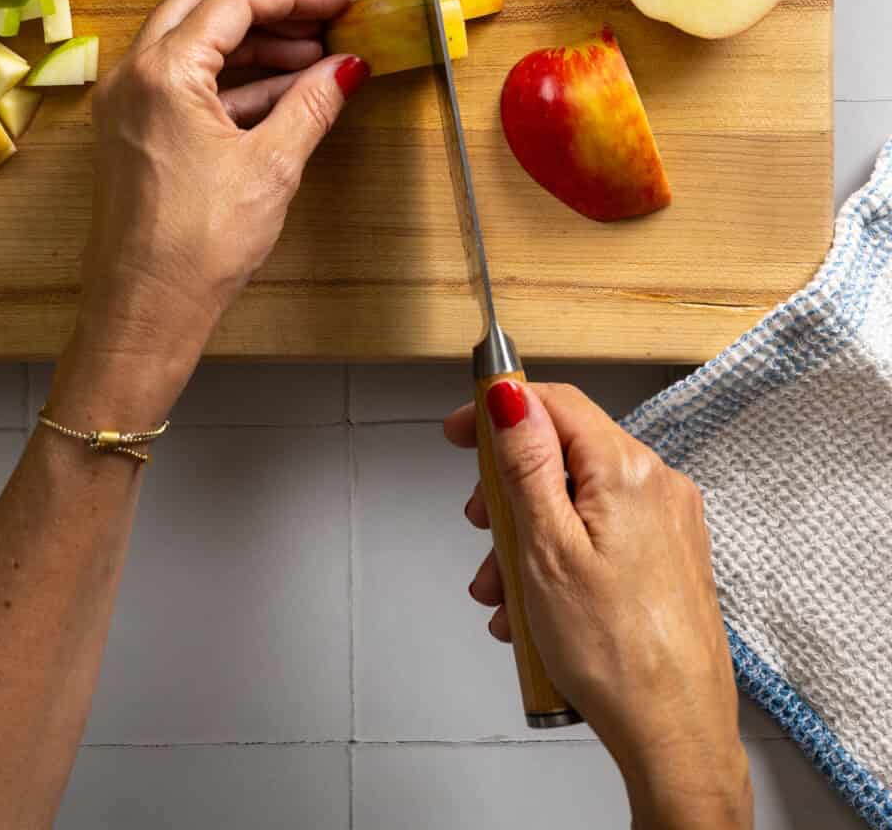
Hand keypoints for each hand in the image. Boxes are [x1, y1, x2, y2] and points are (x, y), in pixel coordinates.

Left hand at [51, 0, 368, 424]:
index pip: (233, 1)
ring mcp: (127, 104)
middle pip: (204, 9)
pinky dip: (231, 82)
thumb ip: (311, 104)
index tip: (340, 1)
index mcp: (162, 72)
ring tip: (314, 62)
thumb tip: (349, 66)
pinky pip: (183, 85)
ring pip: (192, 45)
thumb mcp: (271, 167)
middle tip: (324, 25)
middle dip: (268, 12)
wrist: (143, 313)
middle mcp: (132, 76)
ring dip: (251, 47)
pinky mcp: (132, 133)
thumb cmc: (199, 245)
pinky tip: (282, 96)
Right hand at [445, 383, 751, 829]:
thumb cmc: (614, 653)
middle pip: (564, 456)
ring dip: (528, 540)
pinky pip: (603, 537)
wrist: (677, 736)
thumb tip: (509, 396)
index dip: (500, 410)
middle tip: (482, 533)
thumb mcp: (546, 548)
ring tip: (503, 596)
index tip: (457, 434)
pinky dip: (562, 560)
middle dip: (511, 494)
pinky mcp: (671, 560)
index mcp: (627, 469)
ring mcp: (670, 524)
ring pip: (578, 504)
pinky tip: (535, 612)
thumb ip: (525, 462)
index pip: (555, 403)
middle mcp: (658, 484)